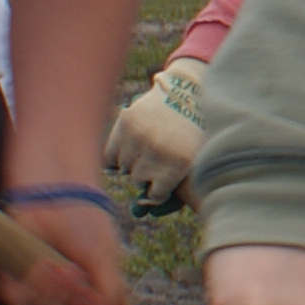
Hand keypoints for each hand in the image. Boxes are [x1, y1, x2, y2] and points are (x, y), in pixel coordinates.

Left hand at [0, 197, 132, 304]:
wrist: (56, 195)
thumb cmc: (86, 226)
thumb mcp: (108, 264)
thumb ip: (112, 301)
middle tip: (87, 287)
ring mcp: (38, 298)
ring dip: (60, 299)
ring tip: (69, 269)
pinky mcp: (12, 285)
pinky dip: (38, 288)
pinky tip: (48, 265)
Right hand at [104, 59, 210, 203]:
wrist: (188, 92)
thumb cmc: (193, 134)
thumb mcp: (194, 163)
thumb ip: (173, 191)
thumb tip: (141, 212)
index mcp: (180, 163)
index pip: (154, 195)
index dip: (157, 190)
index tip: (161, 182)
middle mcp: (158, 150)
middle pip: (137, 179)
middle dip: (145, 174)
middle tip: (154, 161)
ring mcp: (141, 135)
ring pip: (122, 167)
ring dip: (131, 162)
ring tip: (144, 151)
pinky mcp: (127, 121)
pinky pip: (110, 153)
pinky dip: (116, 154)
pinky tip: (129, 148)